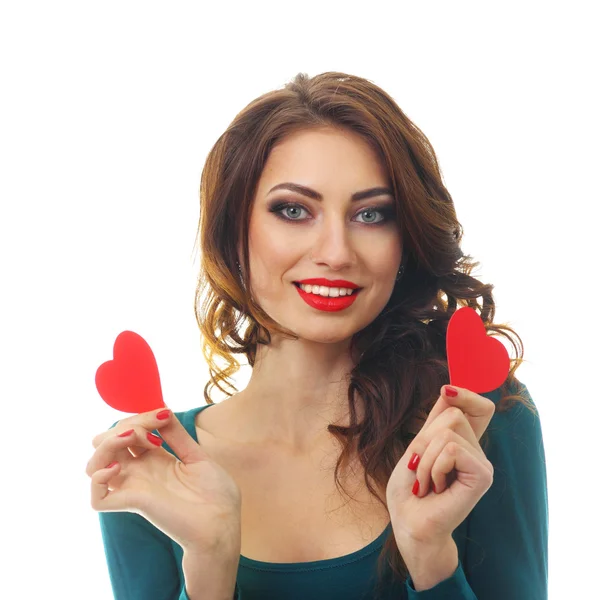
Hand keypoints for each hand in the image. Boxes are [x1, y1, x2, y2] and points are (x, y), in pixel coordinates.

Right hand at [86, 408, 241, 556]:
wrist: (223, 523)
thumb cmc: (215, 494)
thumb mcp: (196, 456)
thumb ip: (176, 435)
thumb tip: (163, 409)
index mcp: (154, 459)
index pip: (129, 430)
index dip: (139, 417)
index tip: (164, 414)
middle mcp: (139, 472)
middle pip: (107, 442)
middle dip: (124, 425)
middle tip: (151, 431)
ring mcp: (134, 487)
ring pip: (94, 465)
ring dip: (109, 443)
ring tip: (134, 440)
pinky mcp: (133, 504)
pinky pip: (97, 497)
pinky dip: (99, 477)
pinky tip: (119, 467)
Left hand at [386, 385, 495, 546]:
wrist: (409, 522)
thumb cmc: (410, 489)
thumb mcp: (418, 446)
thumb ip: (436, 420)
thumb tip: (449, 388)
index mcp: (464, 443)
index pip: (481, 406)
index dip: (467, 393)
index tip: (446, 391)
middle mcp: (477, 451)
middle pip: (453, 413)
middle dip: (424, 439)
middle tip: (421, 468)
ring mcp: (482, 463)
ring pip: (448, 431)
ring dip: (425, 458)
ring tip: (427, 482)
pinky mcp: (483, 475)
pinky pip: (451, 449)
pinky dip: (433, 467)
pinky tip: (436, 488)